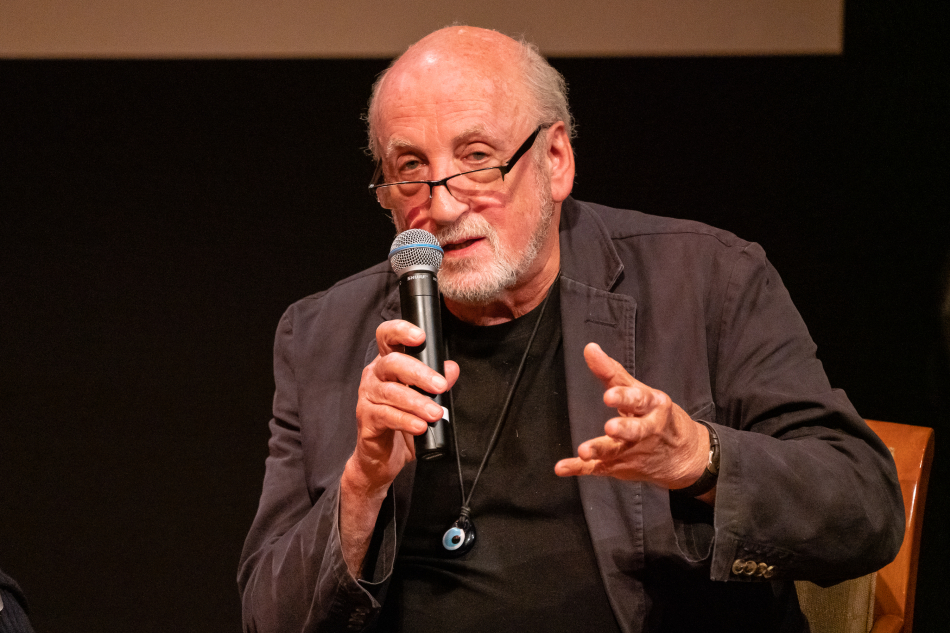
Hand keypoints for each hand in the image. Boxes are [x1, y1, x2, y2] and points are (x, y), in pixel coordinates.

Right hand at [347, 319, 459, 494]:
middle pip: (392, 363)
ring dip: (417, 402)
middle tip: (440, 386)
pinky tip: (420, 426)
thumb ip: (437, 382)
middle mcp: (374, 376)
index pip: (387, 336)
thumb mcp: (425, 399)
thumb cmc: (403, 421)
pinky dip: (405, 420)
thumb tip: (451, 369)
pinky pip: (386, 416)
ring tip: (435, 413)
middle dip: (419, 373)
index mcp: (387, 363)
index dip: (400, 331)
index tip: (420, 336)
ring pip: (391, 392)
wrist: (383, 457)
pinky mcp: (366, 420)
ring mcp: (367, 397)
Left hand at [554, 343, 708, 490]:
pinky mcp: (621, 467)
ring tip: (584, 451)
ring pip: (616, 452)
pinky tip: (562, 467)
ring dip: (600, 451)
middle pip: (635, 430)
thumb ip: (613, 373)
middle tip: (610, 427)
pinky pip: (599, 469)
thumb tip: (589, 348)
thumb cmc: (656, 416)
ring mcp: (634, 452)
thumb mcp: (642, 392)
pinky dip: (580, 469)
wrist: (684, 456)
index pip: (639, 400)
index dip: (624, 398)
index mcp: (653, 406)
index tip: (609, 395)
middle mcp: (647, 431)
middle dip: (623, 429)